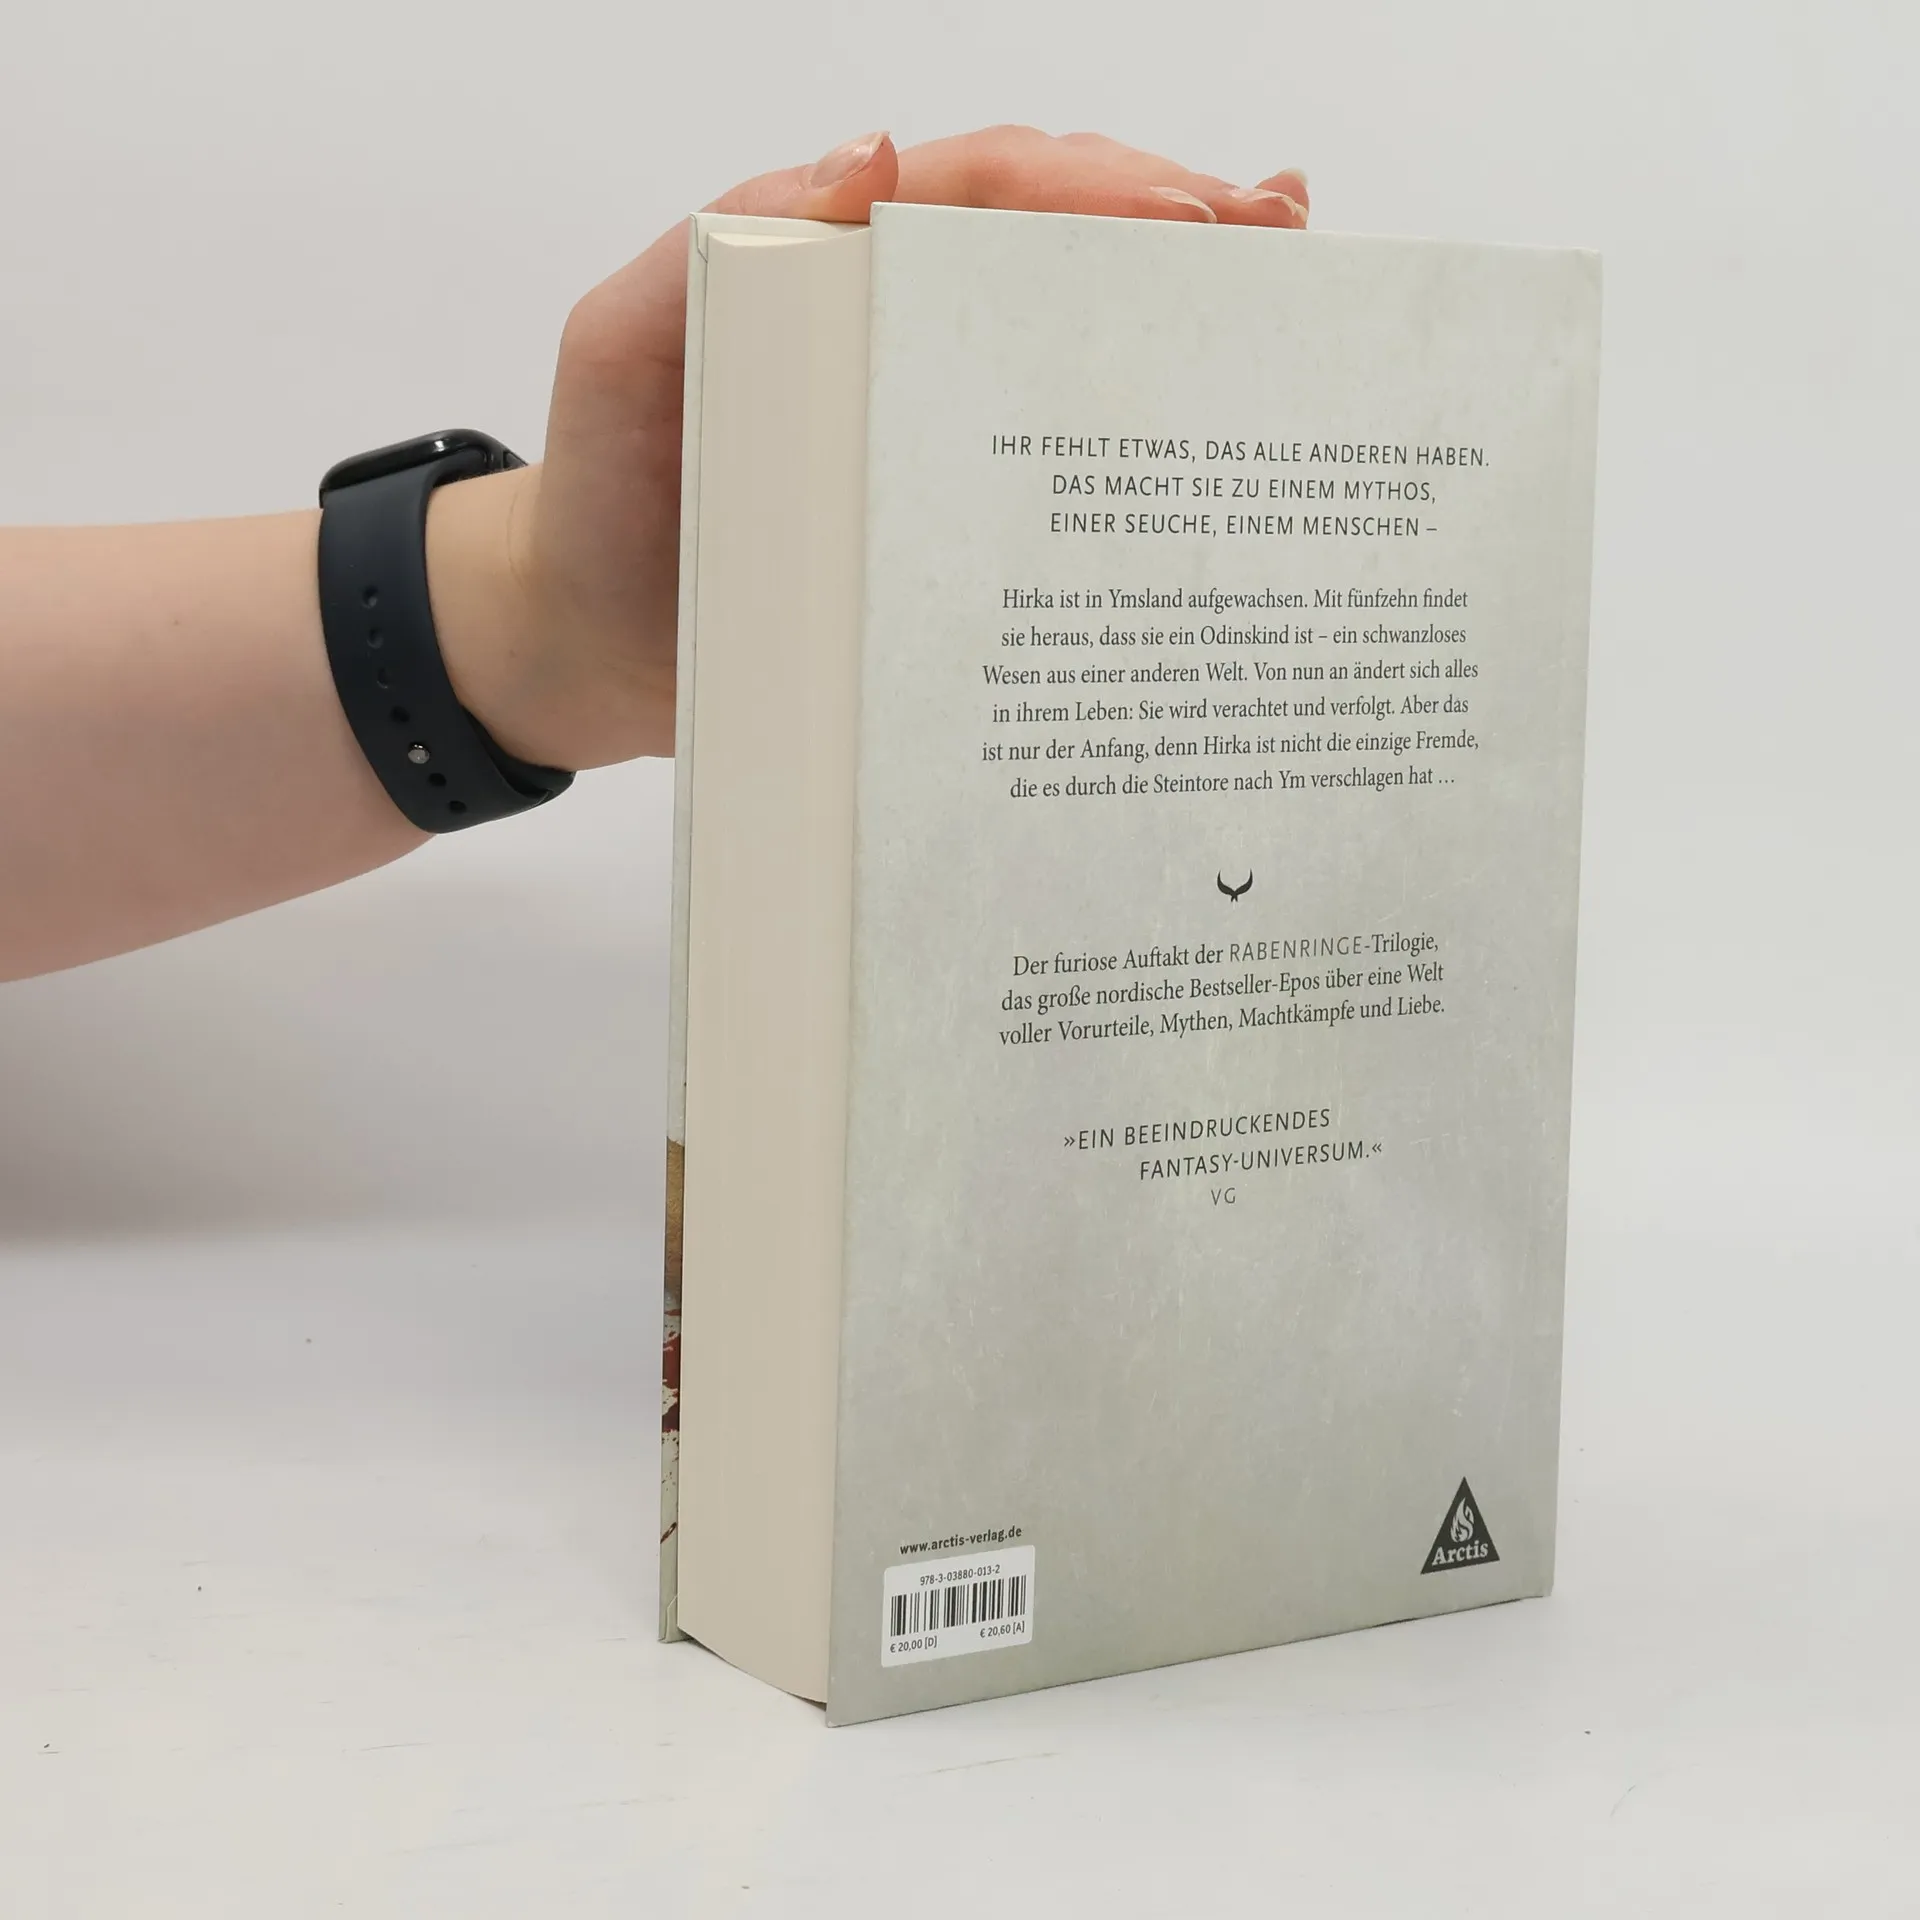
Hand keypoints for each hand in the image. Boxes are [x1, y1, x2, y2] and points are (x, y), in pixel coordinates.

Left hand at [428, 128, 1309, 770]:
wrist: (579, 647)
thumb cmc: (595, 493)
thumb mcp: (621, 350)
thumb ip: (715, 248)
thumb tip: (867, 161)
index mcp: (834, 269)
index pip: (977, 192)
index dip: (1085, 189)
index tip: (1186, 215)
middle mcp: (898, 331)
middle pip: (1052, 247)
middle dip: (1174, 221)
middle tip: (1276, 236)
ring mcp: (929, 426)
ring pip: (1068, 342)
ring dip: (1183, 308)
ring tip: (1289, 282)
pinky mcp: (945, 523)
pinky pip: (1048, 466)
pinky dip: (1134, 435)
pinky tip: (1215, 415)